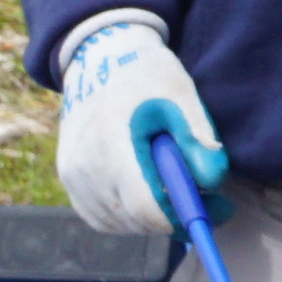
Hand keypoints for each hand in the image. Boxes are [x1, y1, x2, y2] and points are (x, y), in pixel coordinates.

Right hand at [50, 12, 226, 238]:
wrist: (98, 57)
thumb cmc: (146, 75)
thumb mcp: (181, 96)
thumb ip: (198, 139)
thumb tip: (212, 181)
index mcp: (112, 144)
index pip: (148, 208)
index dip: (184, 214)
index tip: (213, 203)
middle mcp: (85, 167)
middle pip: (138, 221)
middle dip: (176, 215)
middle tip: (207, 194)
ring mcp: (72, 176)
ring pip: (122, 223)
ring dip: (153, 216)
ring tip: (174, 182)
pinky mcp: (68, 181)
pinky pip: (103, 217)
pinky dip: (129, 214)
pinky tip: (146, 188)